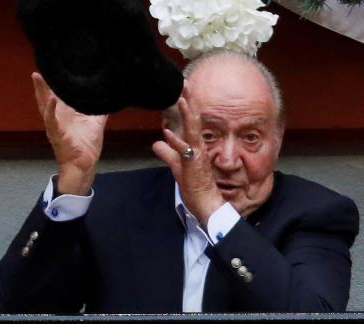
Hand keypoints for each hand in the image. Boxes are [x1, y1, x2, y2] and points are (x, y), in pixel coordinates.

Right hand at [32, 72, 107, 195]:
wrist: (84, 165)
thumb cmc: (86, 147)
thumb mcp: (95, 124)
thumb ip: (101, 111)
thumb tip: (109, 100)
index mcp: (65, 115)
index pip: (57, 95)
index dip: (53, 84)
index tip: (52, 69)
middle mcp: (57, 119)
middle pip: (46, 98)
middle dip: (41, 85)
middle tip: (38, 70)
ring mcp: (55, 126)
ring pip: (44, 106)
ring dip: (40, 92)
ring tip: (37, 78)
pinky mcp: (57, 134)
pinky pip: (52, 121)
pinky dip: (51, 110)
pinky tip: (51, 99)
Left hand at [152, 90, 223, 224]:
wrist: (206, 203)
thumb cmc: (196, 187)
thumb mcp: (177, 167)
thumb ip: (168, 154)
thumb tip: (156, 143)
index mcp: (193, 144)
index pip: (189, 120)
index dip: (184, 104)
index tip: (181, 87)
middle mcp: (197, 145)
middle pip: (192, 118)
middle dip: (187, 99)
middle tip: (183, 80)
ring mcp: (197, 153)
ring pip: (192, 128)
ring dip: (186, 112)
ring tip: (180, 95)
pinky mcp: (195, 163)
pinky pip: (187, 147)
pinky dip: (178, 137)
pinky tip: (169, 128)